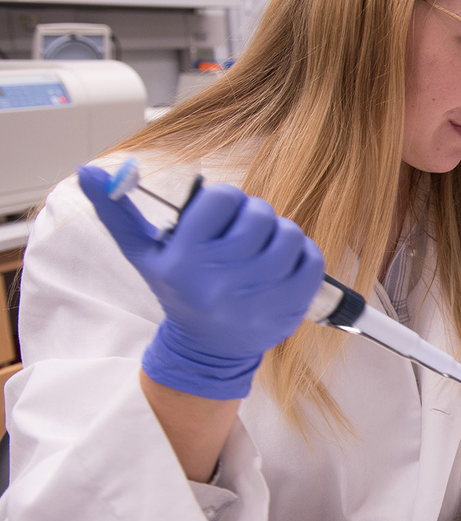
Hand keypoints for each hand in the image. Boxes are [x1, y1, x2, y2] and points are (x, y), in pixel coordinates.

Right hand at [77, 165, 324, 399]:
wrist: (207, 349)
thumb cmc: (179, 291)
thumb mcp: (145, 255)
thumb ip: (118, 211)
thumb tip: (87, 171)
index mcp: (185, 261)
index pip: (222, 198)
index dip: (224, 200)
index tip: (219, 215)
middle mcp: (221, 279)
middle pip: (259, 214)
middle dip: (253, 216)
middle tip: (242, 232)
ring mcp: (258, 296)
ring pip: (289, 234)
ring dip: (280, 234)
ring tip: (262, 247)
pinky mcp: (290, 308)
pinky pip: (312, 259)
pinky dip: (302, 254)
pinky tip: (283, 263)